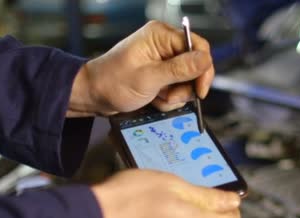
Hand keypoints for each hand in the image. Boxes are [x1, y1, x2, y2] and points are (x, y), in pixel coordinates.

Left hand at [68, 21, 214, 116]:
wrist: (94, 96)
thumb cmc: (112, 83)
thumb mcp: (149, 78)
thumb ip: (180, 69)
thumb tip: (205, 60)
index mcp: (161, 36)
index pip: (198, 46)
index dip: (203, 69)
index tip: (200, 90)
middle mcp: (164, 44)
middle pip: (195, 65)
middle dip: (185, 86)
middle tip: (171, 96)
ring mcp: (163, 60)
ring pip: (187, 80)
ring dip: (176, 95)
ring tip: (158, 98)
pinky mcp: (161, 74)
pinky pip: (177, 88)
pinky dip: (169, 98)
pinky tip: (155, 99)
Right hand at [91, 170, 240, 217]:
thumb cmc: (129, 200)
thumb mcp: (173, 185)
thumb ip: (207, 196)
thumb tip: (233, 201)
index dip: (229, 203)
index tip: (218, 188)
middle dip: (201, 204)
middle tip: (182, 182)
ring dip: (180, 210)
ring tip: (160, 191)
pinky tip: (147, 204)